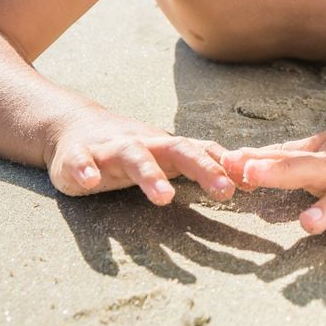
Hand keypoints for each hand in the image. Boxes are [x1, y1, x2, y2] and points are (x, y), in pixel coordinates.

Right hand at [46, 107, 235, 204]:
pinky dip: (85, 169)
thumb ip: (202, 163)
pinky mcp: (76, 157)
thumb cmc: (132, 148)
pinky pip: (80, 162)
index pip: (202, 152)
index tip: (251, 186)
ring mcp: (110, 149)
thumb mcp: (167, 154)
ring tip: (164, 197)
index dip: (226, 168)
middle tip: (225, 192)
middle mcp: (143, 143)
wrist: (75, 127)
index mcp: (165, 147)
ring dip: (150, 175)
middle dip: (202, 168)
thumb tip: (249, 179)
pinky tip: (89, 180)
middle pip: (177, 149)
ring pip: (133, 156)